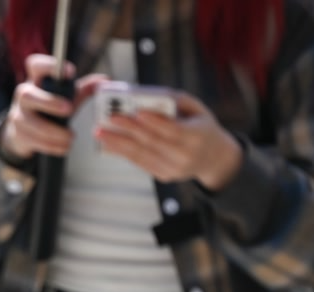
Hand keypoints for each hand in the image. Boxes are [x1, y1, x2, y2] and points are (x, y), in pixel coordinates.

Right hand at [0, 56, 107, 161]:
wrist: (25, 131)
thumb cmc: (49, 108)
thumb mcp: (66, 96)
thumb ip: (83, 89)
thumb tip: (105, 81)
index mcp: (36, 80)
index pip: (35, 64)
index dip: (49, 65)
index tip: (69, 73)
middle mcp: (23, 95)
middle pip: (27, 94)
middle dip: (49, 102)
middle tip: (69, 110)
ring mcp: (17, 115)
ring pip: (30, 123)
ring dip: (53, 132)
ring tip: (70, 138)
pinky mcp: (17, 134)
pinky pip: (32, 140)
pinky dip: (50, 146)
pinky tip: (63, 147)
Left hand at [95, 90, 243, 188]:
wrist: (213, 159)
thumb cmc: (203, 128)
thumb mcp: (200, 110)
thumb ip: (179, 101)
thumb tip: (153, 95)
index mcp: (197, 136)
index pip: (173, 129)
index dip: (154, 121)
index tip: (137, 111)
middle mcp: (185, 156)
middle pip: (152, 141)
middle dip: (128, 129)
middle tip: (109, 118)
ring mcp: (173, 169)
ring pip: (142, 155)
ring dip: (118, 143)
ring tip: (100, 133)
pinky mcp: (163, 175)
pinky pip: (140, 163)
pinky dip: (122, 153)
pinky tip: (108, 144)